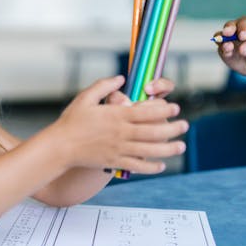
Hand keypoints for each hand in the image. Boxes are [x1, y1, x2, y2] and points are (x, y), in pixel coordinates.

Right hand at [53, 76, 187, 174]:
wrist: (60, 147)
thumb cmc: (71, 121)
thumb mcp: (85, 98)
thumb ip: (104, 86)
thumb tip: (121, 78)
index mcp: (115, 116)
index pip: (146, 112)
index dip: (164, 109)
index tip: (175, 107)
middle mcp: (121, 133)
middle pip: (153, 131)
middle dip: (172, 128)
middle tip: (184, 125)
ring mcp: (119, 149)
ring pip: (150, 150)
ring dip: (168, 149)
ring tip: (181, 147)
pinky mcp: (115, 162)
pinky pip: (138, 166)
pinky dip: (152, 167)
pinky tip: (161, 165)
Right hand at [215, 17, 245, 75]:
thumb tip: (242, 49)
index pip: (245, 23)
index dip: (243, 28)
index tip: (243, 37)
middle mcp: (237, 30)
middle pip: (230, 25)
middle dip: (228, 29)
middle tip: (227, 33)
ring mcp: (228, 40)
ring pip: (221, 36)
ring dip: (222, 40)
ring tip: (228, 47)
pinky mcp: (223, 50)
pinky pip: (220, 49)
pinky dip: (223, 50)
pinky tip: (228, 54)